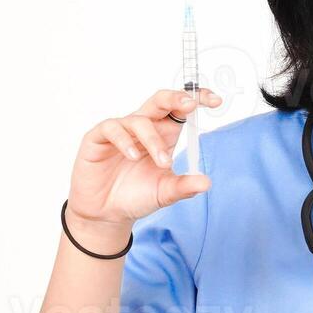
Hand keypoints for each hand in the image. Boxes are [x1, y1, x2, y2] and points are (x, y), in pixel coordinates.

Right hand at [66, 88, 220, 243]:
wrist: (106, 214)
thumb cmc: (135, 197)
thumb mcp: (165, 193)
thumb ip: (184, 187)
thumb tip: (206, 182)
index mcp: (162, 135)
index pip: (180, 110)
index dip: (196, 100)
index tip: (215, 101)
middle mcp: (142, 128)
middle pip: (159, 101)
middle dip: (175, 98)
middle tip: (190, 105)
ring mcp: (120, 131)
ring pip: (138, 119)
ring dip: (153, 139)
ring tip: (162, 163)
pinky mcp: (98, 138)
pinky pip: (112, 129)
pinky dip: (124, 140)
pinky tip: (133, 156)